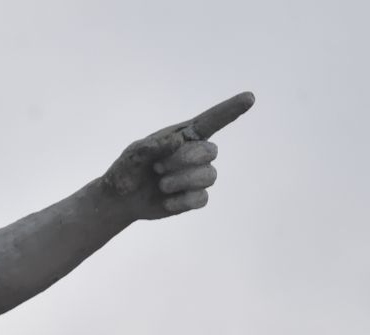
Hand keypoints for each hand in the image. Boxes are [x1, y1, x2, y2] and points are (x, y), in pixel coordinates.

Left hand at [102, 92, 252, 220]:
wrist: (120, 199)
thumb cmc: (127, 169)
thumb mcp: (133, 154)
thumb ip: (152, 145)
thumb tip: (178, 140)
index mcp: (184, 135)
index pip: (212, 120)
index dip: (231, 110)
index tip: (249, 98)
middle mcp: (195, 153)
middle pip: (210, 151)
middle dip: (182, 160)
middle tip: (158, 168)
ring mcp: (198, 175)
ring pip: (209, 176)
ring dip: (180, 181)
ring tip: (161, 183)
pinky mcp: (195, 197)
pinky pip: (201, 199)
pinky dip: (180, 202)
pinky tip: (166, 200)